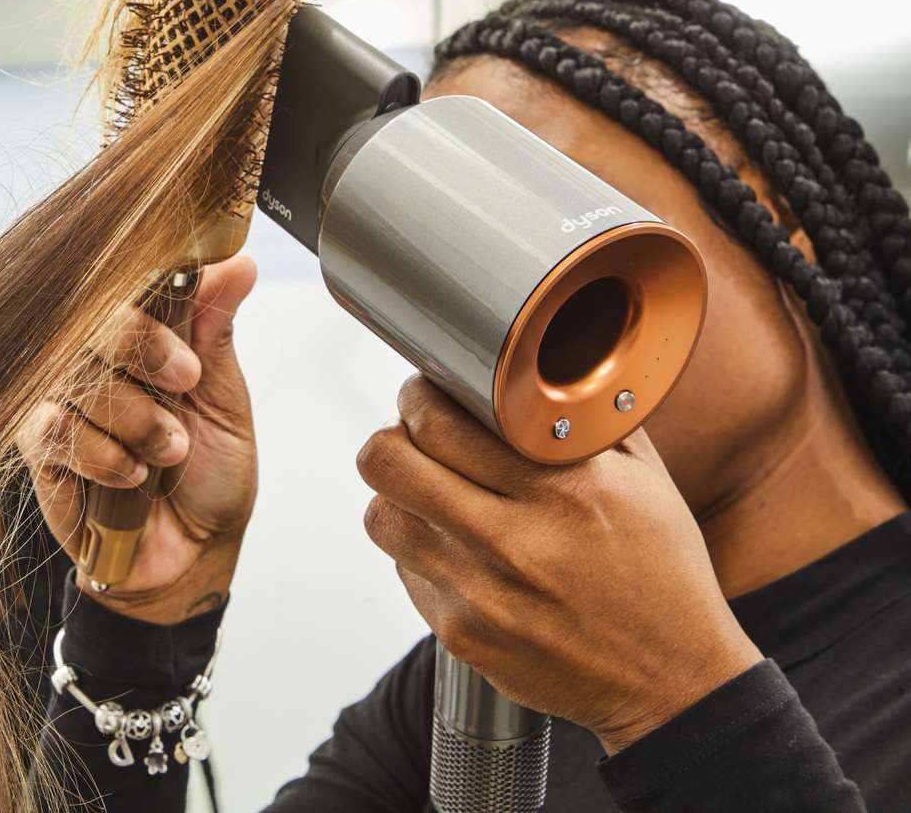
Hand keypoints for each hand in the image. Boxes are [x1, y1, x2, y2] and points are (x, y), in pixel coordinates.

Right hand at [17, 254, 258, 623]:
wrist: (193, 554)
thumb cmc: (209, 477)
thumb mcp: (226, 402)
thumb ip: (216, 332)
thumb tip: (238, 266)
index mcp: (144, 338)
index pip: (126, 287)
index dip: (152, 310)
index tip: (189, 356)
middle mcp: (99, 362)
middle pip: (91, 319)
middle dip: (142, 350)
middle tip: (183, 386)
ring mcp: (64, 400)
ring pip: (74, 376)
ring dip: (133, 420)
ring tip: (168, 451)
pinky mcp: (39, 447)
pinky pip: (51, 429)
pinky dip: (100, 454)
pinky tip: (130, 475)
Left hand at [358, 375, 762, 752]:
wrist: (672, 683)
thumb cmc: (662, 576)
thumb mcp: (647, 483)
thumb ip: (588, 422)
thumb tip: (538, 371)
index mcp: (565, 491)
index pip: (441, 422)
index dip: (419, 396)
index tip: (427, 392)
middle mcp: (515, 541)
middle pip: (387, 462)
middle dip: (393, 436)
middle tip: (413, 435)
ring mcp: (480, 593)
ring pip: (382, 516)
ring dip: (398, 496)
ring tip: (428, 492)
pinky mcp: (460, 635)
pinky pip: (405, 571)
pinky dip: (421, 552)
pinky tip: (458, 549)